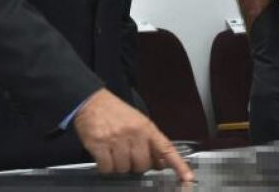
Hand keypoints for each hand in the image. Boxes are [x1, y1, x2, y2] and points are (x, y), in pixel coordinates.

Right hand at [73, 88, 194, 181]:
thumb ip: (150, 142)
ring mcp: (116, 140)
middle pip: (142, 165)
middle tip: (127, 154)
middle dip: (135, 164)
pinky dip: (105, 166)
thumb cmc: (115, 112)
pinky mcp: (99, 145)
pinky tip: (103, 155)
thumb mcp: (137, 122)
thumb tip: (160, 164)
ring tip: (114, 151)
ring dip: (119, 165)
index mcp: (146, 128)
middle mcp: (133, 134)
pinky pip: (107, 168)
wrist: (90, 101)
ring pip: (124, 169)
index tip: (187, 178)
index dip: (178, 165)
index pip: (166, 148)